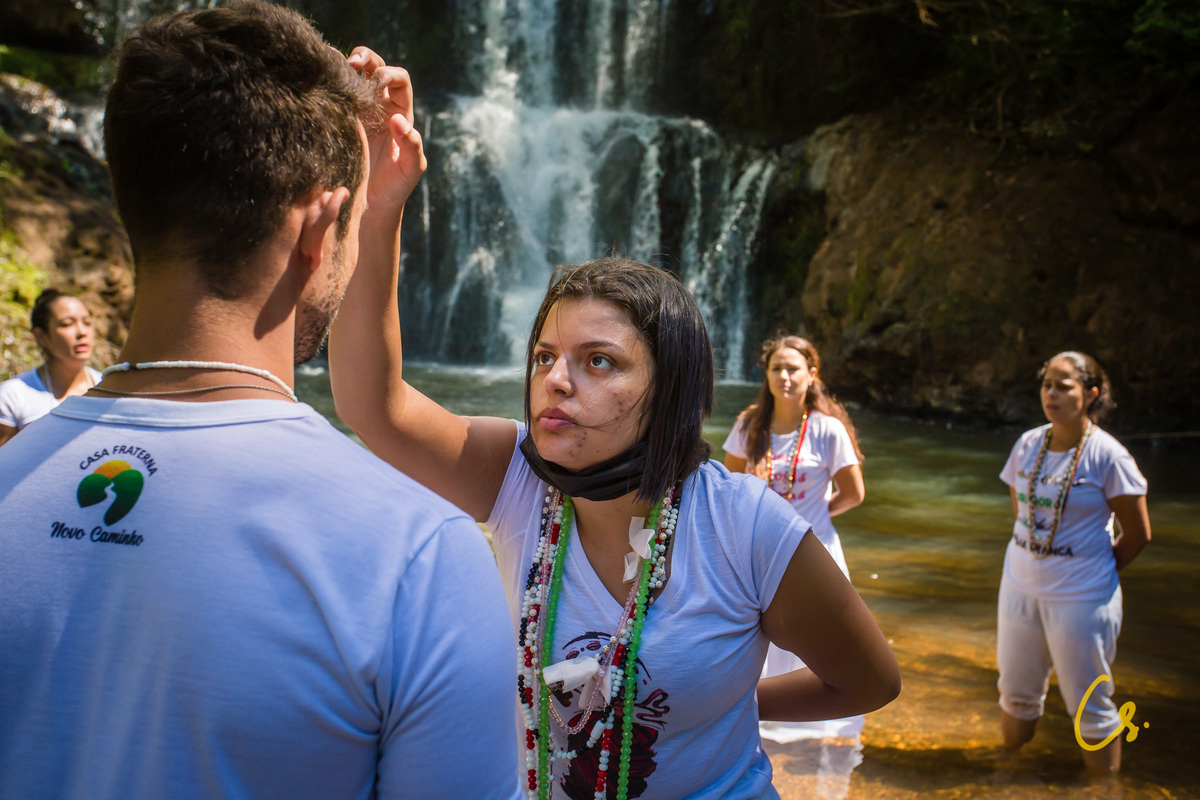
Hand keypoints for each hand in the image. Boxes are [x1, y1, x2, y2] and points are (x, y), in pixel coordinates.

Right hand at [346, 47, 427, 216]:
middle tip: (352, 63)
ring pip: (352, 77)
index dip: (389, 74)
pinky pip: (334, 95)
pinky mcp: (339, 120)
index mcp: (401, 112)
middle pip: (375, 68)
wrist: (371, 204)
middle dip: (365, 58)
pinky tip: (321, 88)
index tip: (376, 83)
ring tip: (333, 70)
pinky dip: (329, 85)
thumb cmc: (396, 187)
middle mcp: (380, 107)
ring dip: (344, 67)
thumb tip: (399, 121)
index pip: (399, 80)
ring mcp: (357, 112)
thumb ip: (412, 146)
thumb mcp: (411, 170)